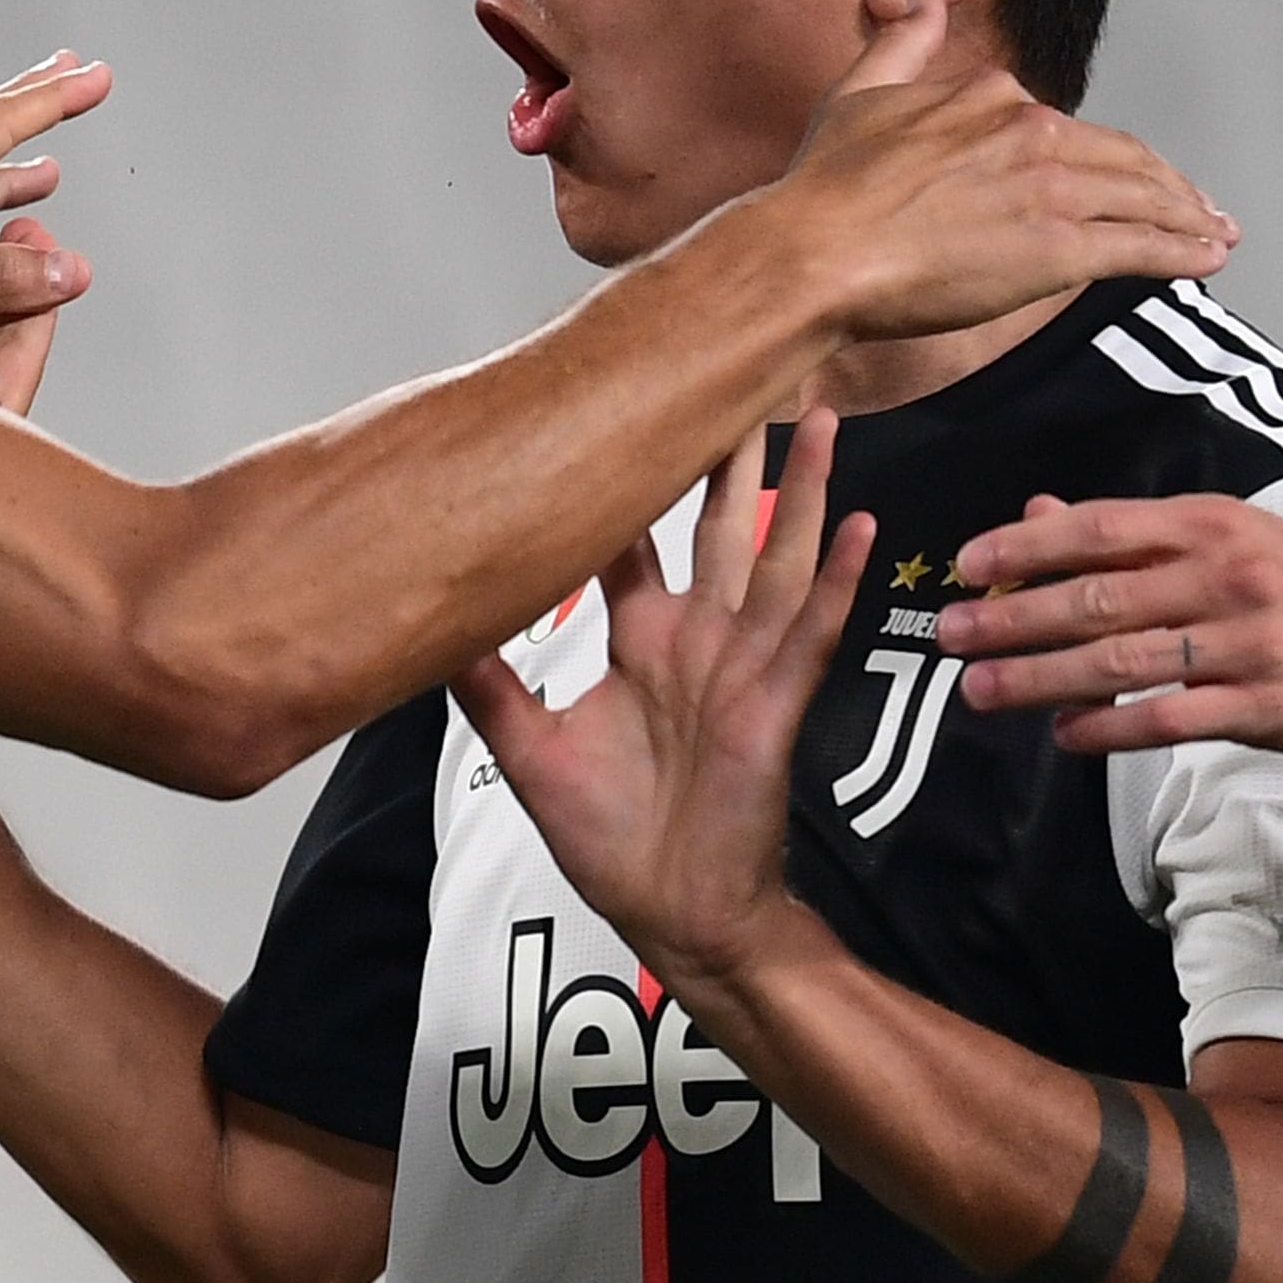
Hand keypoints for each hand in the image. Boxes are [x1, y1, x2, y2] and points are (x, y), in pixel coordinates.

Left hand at [450, 414, 877, 987]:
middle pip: (718, 524)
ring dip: (800, 490)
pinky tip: (857, 523)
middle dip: (732, 454)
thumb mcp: (529, 750)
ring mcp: (742, 666)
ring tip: (819, 417)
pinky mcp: (775, 704)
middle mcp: (697, 639)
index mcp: (641, 639)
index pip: (631, 535)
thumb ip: (486, 683)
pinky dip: (833, 578)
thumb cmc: (611, 837)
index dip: (628, 474)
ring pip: (775, 558)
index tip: (624, 401)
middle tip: (746, 371)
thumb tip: (425, 623)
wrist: (671, 911)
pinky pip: (809, 630)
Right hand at [768, 0, 1238, 340]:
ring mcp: (1050, 190)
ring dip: (1188, 216)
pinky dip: (1183, 249)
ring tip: (1215, 232)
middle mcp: (1031, 131)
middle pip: (1124, 158)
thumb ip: (902, 43)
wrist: (817, 249)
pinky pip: (1141, 246)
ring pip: (1143, 198)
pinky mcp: (1059, 249)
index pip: (1068, 125)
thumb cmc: (827, 185)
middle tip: (1198, 207)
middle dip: (1169, 184)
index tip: (1125, 174)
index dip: (1105, 153)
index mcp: (990, 94)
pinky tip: (1207, 255)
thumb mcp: (859, 92)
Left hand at [938, 495, 1282, 755]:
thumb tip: (1034, 516)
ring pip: (1122, 661)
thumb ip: (1130, 533)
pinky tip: (1063, 734)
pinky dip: (1109, 727)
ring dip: (1040, 677)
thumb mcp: (1224, 534)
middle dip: (1012, 618)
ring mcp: (1245, 643)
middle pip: (1097, 598)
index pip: (1099, 529)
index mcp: (1207, 525)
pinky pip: (1169, 718)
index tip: (965, 565)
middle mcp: (1223, 576)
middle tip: (948, 635)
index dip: (1025, 547)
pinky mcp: (1264, 705)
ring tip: (980, 689)